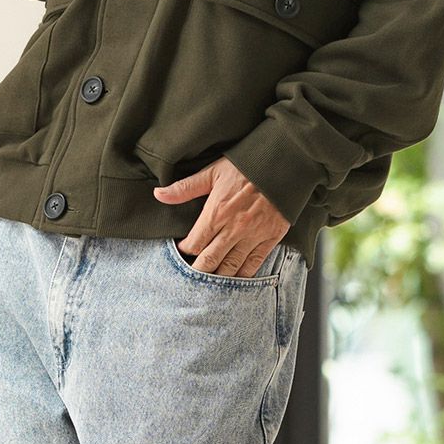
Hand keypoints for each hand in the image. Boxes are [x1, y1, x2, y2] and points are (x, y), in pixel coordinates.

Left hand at [153, 158, 290, 276]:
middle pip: (209, 262)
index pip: (193, 244)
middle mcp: (233, 229)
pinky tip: (234, 278)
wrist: (284, 163)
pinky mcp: (271, 238)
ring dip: (217, 277)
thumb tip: (159, 194)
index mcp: (216, 212)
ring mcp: (253, 236)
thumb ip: (185, 188)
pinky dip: (242, 275)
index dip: (183, 252)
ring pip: (230, 268)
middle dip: (197, 270)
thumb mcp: (212, 172)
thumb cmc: (247, 165)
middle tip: (191, 274)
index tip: (181, 252)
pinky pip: (253, 265)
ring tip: (209, 280)